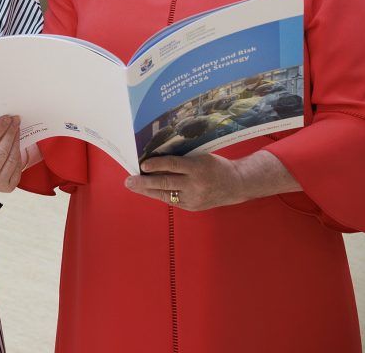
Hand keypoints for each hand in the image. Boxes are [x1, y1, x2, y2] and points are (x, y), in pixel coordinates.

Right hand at [0, 116, 23, 192]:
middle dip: (9, 132)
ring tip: (17, 128)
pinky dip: (19, 152)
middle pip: (1, 151)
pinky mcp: (8, 186)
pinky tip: (18, 141)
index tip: (6, 118)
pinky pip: (17, 166)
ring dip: (16, 140)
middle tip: (15, 119)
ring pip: (10, 158)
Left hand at [124, 150, 300, 210]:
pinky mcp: (192, 207)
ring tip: (133, 186)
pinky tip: (148, 190)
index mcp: (198, 168)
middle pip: (166, 183)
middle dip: (144, 182)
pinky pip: (172, 201)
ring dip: (147, 190)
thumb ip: (183, 159)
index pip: (173, 165)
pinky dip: (159, 194)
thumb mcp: (201, 157)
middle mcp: (194, 185)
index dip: (157, 164)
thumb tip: (157, 158)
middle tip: (128, 181)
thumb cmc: (216, 165)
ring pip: (165, 195)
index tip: (143, 164)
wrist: (236, 184)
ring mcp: (193, 198)